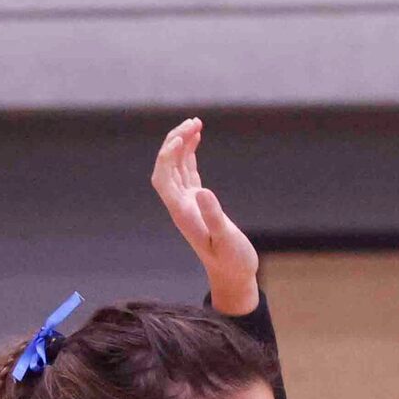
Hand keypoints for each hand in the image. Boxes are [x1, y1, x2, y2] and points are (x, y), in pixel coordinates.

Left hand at [152, 117, 259, 314]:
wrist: (235, 276)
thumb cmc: (232, 262)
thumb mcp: (226, 240)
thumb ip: (214, 217)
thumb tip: (202, 192)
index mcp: (182, 213)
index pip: (163, 178)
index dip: (168, 157)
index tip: (182, 140)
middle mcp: (181, 206)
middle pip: (167, 167)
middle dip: (175, 142)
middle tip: (194, 122)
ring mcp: (189, 203)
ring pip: (177, 167)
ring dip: (182, 144)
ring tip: (197, 123)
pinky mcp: (199, 203)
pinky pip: (188, 172)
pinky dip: (190, 154)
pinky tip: (197, 139)